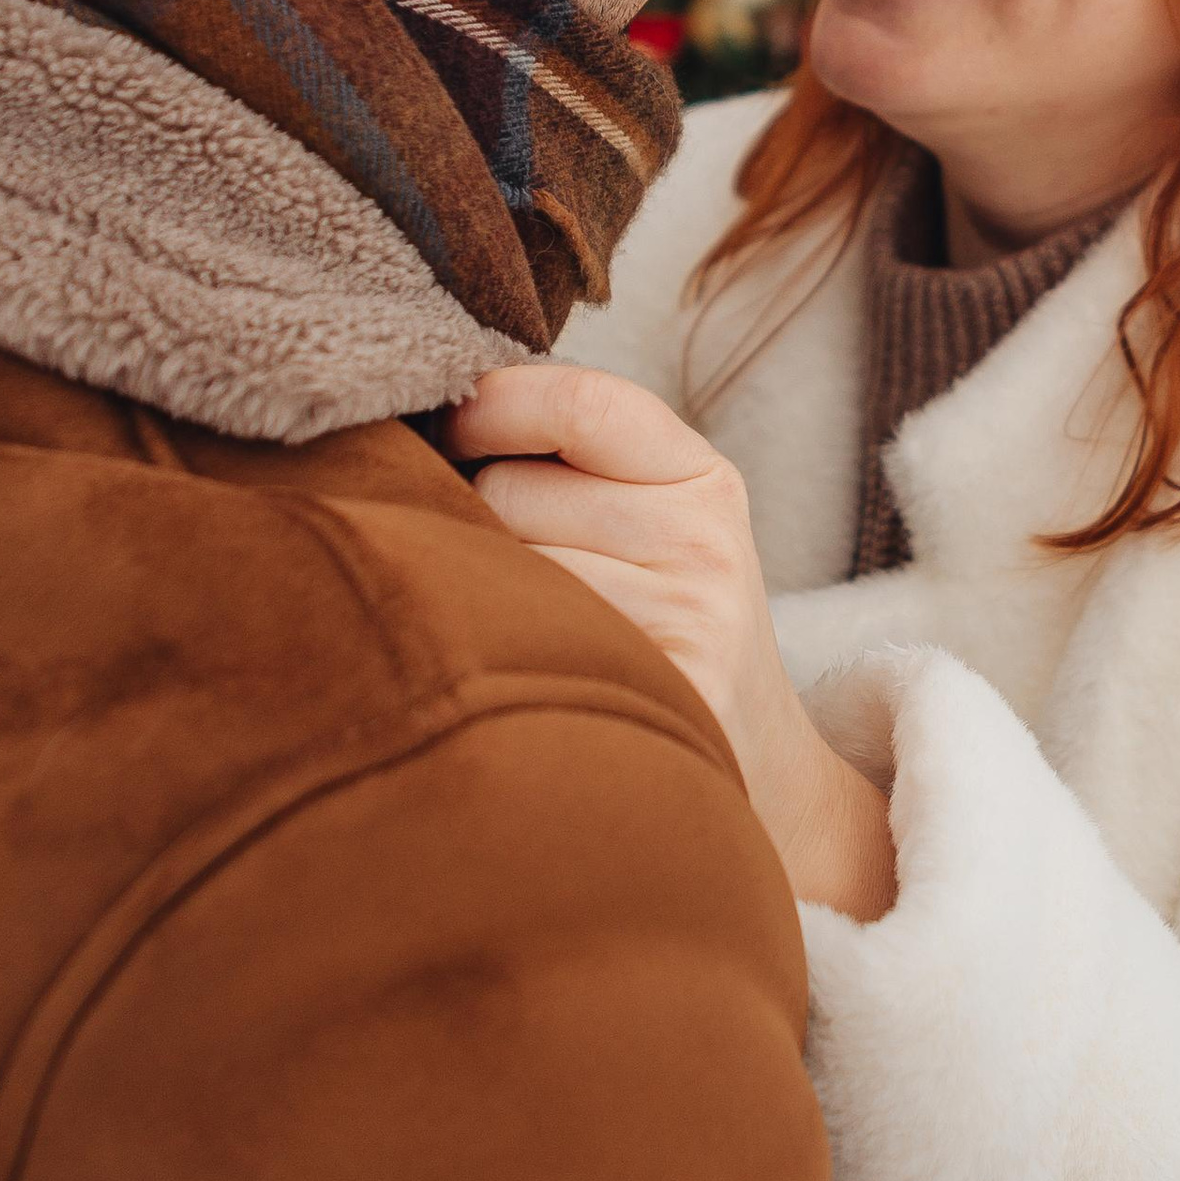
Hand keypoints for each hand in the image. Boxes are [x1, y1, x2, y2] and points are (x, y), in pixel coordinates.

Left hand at [450, 362, 896, 922]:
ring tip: (515, 641)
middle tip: (495, 577)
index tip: (441, 430)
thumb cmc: (667, 637)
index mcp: (703, 479)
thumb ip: (574, 467)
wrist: (762, 779)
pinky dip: (491, 663)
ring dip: (473, 601)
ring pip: (497, 569)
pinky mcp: (659, 698)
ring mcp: (687, 623)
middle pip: (505, 490)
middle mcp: (704, 542)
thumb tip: (417, 417)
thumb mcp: (659, 531)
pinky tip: (520, 687)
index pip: (578, 401)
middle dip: (469, 521)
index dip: (488, 405)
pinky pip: (515, 648)